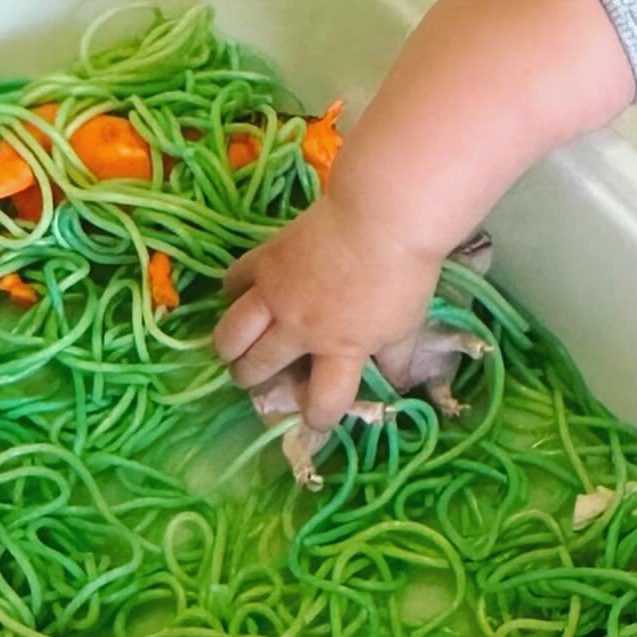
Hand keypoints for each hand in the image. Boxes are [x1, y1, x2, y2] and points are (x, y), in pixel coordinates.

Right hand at [214, 196, 443, 429]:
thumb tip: (397, 382)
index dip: (318, 419)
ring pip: (231, 335)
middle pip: (258, 369)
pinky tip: (236, 295)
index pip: (322, 403)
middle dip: (251, 381)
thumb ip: (396, 357)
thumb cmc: (403, 274)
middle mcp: (298, 331)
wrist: (381, 217)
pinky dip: (231, 292)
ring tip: (232, 350)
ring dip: (229, 348)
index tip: (316, 417)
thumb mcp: (408, 324)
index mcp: (339, 351)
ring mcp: (274, 296)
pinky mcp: (264, 260)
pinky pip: (233, 282)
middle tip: (252, 377)